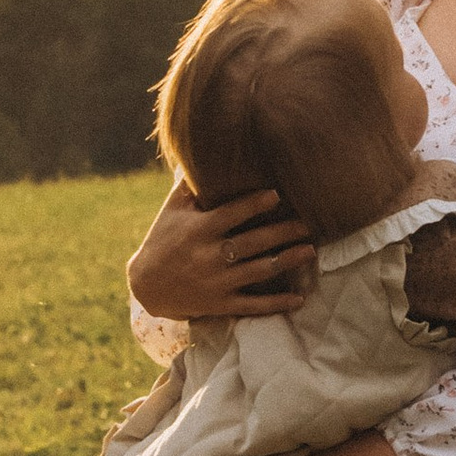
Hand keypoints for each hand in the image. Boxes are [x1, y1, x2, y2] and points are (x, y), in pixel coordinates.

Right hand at [127, 179, 317, 321]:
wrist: (146, 286)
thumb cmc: (162, 239)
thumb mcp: (171, 211)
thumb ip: (189, 184)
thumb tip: (198, 150)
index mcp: (199, 230)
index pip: (231, 214)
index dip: (254, 204)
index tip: (277, 195)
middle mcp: (209, 256)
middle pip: (253, 242)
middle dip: (282, 232)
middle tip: (309, 223)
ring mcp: (216, 282)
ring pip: (258, 272)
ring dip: (286, 261)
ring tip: (310, 250)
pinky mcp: (220, 304)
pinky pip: (252, 306)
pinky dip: (276, 304)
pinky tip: (298, 299)